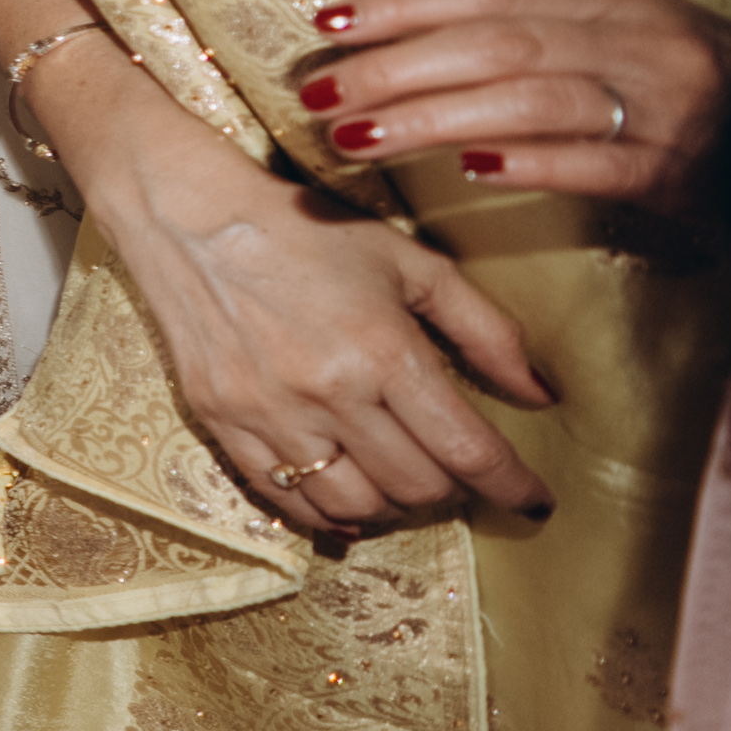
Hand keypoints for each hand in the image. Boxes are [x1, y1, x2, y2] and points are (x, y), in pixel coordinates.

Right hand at [84, 118, 558, 538]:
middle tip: (455, 468)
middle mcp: (328, 393)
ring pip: (355, 506)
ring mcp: (269, 414)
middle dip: (454, 488)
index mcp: (384, 350)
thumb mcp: (412, 263)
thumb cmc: (309, 231)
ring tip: (401, 477)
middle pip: (417, 487)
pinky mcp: (223, 422)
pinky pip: (284, 499)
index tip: (535, 501)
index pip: (468, 450)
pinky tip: (348, 500)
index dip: (513, 486)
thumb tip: (540, 395)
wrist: (190, 215)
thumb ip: (485, 331)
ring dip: (393, 503)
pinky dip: (326, 514)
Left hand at [308, 0, 730, 219]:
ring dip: (435, 118)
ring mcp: (664, 107)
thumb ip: (502, 5)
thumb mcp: (600, 25)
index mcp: (610, 0)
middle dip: (396, 67)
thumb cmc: (671, 76)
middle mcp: (639, 43)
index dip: (401, 7)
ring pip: (534, 101)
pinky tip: (467, 171)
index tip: (325, 25)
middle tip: (318, 92)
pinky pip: (597, 165)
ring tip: (358, 136)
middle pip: (498, 45)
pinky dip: (529, 164)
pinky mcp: (679, 173)